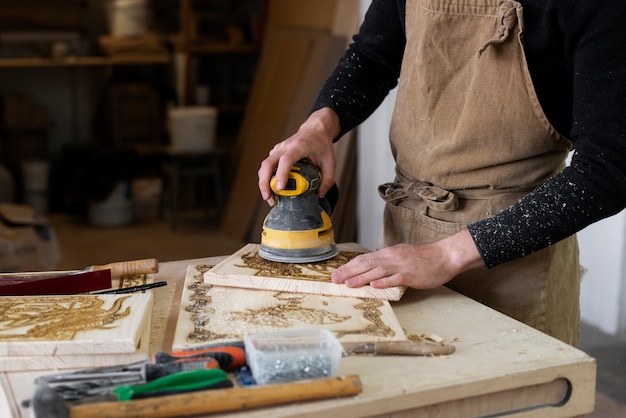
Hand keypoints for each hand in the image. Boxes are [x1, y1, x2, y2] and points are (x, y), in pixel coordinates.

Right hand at [258, 108, 339, 205]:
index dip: (281, 174)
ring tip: (270, 198)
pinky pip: (267, 166)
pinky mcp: (275, 153)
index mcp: (299, 146)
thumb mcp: (330, 162)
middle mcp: (285, 146)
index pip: (286, 160)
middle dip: (264, 183)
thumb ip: (328, 180)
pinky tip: (272, 189)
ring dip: (263, 182)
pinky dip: (266, 178)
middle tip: (269, 198)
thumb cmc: (322, 144)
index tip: (279, 188)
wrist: (316, 130)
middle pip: (267, 164)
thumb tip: (319, 195)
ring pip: (264, 166)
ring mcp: (278, 149)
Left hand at [331, 230, 484, 288]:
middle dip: (348, 272)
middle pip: (366, 264)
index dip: (349, 266)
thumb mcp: (401, 255)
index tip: (336, 273)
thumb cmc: (424, 257)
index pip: (364, 259)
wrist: (444, 256)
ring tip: (348, 284)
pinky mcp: (411, 275)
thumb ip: (387, 261)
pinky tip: (374, 286)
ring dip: (361, 278)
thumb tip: (373, 268)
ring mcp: (401, 266)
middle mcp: (391, 258)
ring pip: (377, 272)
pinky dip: (384, 282)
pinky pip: (395, 279)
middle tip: (334, 280)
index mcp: (388, 253)